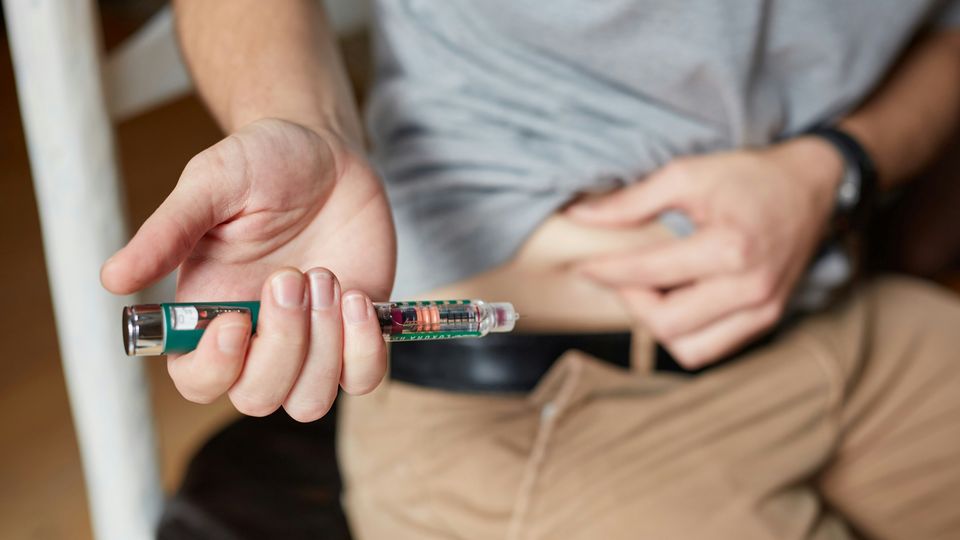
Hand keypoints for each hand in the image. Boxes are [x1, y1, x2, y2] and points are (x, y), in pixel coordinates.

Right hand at [101, 118, 395, 420]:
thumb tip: (112, 279)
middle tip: (293, 275)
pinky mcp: (356, 333)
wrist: (327, 153)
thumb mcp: (211, 184)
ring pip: (310, 400)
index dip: (216, 367)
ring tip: (326, 276)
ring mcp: (311, 342)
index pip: (198, 381)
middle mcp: (258, 339)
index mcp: (209, 314)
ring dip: (324, 346)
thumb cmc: (262, 165)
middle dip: (282, 344)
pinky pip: (364, 377)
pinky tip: (356, 297)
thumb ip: (167, 232)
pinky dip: (366, 349)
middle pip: (259, 397)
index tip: (237, 319)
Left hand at [567, 138, 842, 367]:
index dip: (607, 271)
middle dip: (630, 300)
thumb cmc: (748, 177)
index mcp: (730, 249)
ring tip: (649, 289)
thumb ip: (631, 201)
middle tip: (619, 275)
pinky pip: (711, 349)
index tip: (584, 265)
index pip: (649, 274)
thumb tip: (580, 217)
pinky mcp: (767, 321)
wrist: (811, 186)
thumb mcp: (687, 174)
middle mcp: (750, 288)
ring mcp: (763, 311)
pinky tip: (675, 300)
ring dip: (656, 324)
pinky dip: (683, 333)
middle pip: (665, 322)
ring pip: (687, 349)